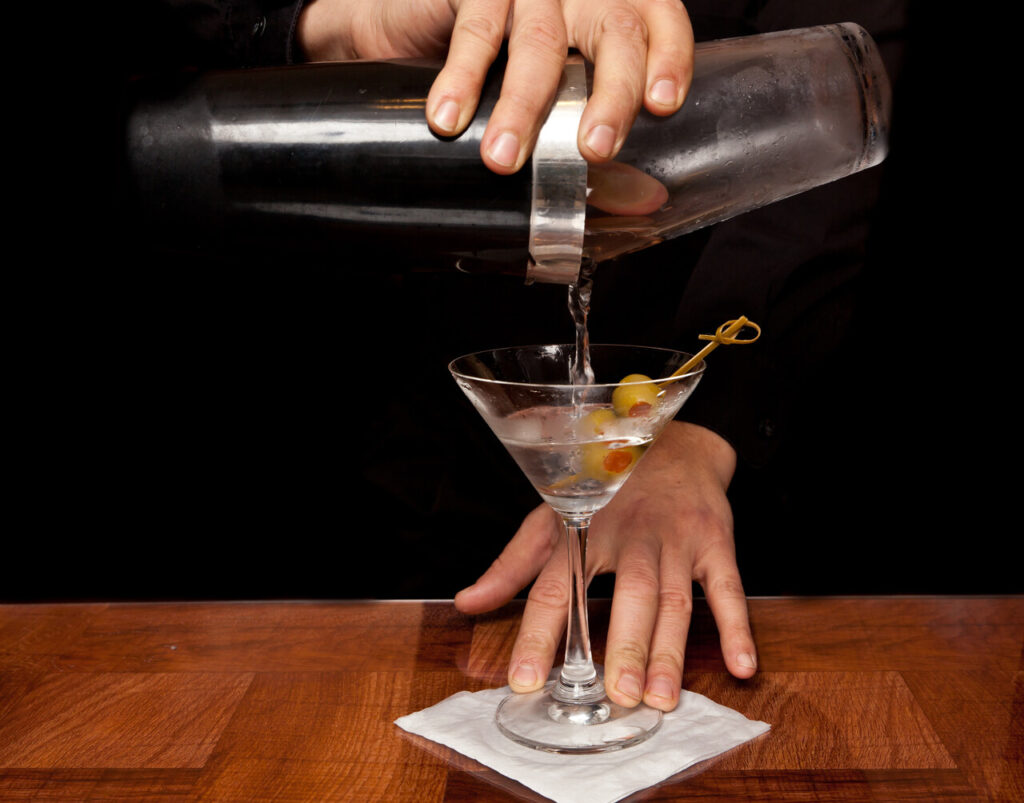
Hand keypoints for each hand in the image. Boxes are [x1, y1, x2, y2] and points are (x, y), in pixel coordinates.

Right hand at [297, 0, 693, 173]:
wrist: (407, 30)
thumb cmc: (497, 69)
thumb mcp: (554, 100)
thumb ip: (598, 139)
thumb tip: (646, 201)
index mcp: (609, 13)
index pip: (659, 21)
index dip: (668, 59)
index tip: (661, 105)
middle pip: (613, 31)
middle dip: (611, 96)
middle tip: (594, 149)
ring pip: (541, 41)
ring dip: (523, 106)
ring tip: (505, 158)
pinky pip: (475, 30)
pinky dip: (462, 79)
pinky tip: (449, 118)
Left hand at [455, 420, 756, 710]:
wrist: (673, 443)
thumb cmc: (606, 488)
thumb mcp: (552, 514)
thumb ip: (513, 564)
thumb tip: (468, 602)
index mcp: (582, 529)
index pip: (554, 586)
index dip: (538, 634)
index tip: (526, 680)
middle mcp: (631, 534)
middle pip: (628, 593)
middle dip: (623, 645)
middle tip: (617, 697)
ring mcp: (676, 538)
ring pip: (674, 598)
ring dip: (670, 650)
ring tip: (662, 699)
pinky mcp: (715, 542)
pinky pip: (728, 587)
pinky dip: (737, 626)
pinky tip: (741, 666)